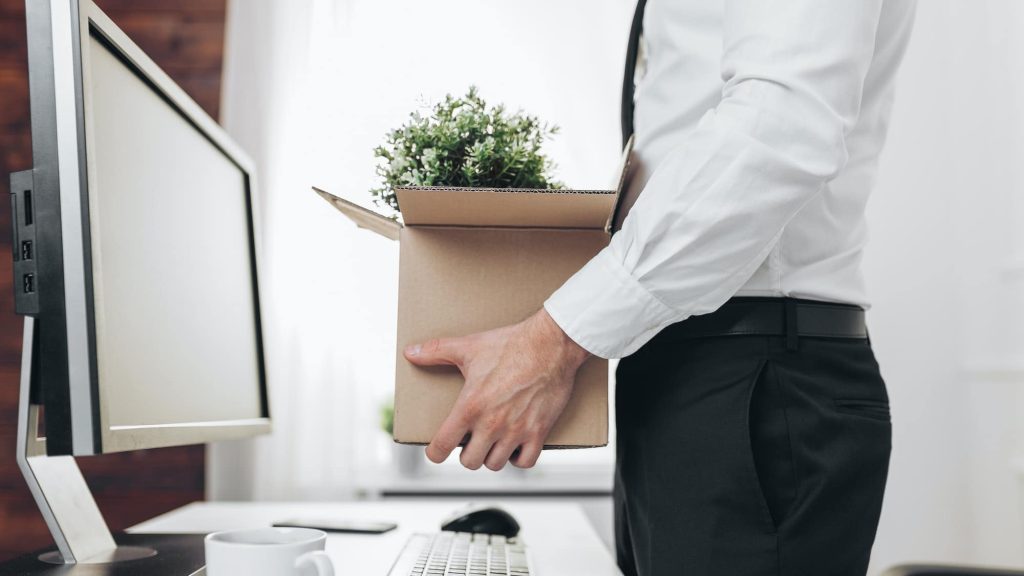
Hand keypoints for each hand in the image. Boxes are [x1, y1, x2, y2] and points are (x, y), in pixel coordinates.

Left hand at [404, 308, 589, 470]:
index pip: (442, 447)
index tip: (438, 449)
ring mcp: (516, 430)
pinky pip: (526, 462)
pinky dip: (519, 458)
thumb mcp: (469, 346)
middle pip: (469, 462)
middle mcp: (491, 423)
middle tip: (471, 441)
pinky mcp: (539, 431)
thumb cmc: (511, 344)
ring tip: (492, 442)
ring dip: (492, 456)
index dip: (435, 452)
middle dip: (467, 454)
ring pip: (495, 464)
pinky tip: (516, 445)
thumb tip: (410, 352)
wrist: (550, 343)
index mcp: (470, 406)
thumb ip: (436, 351)